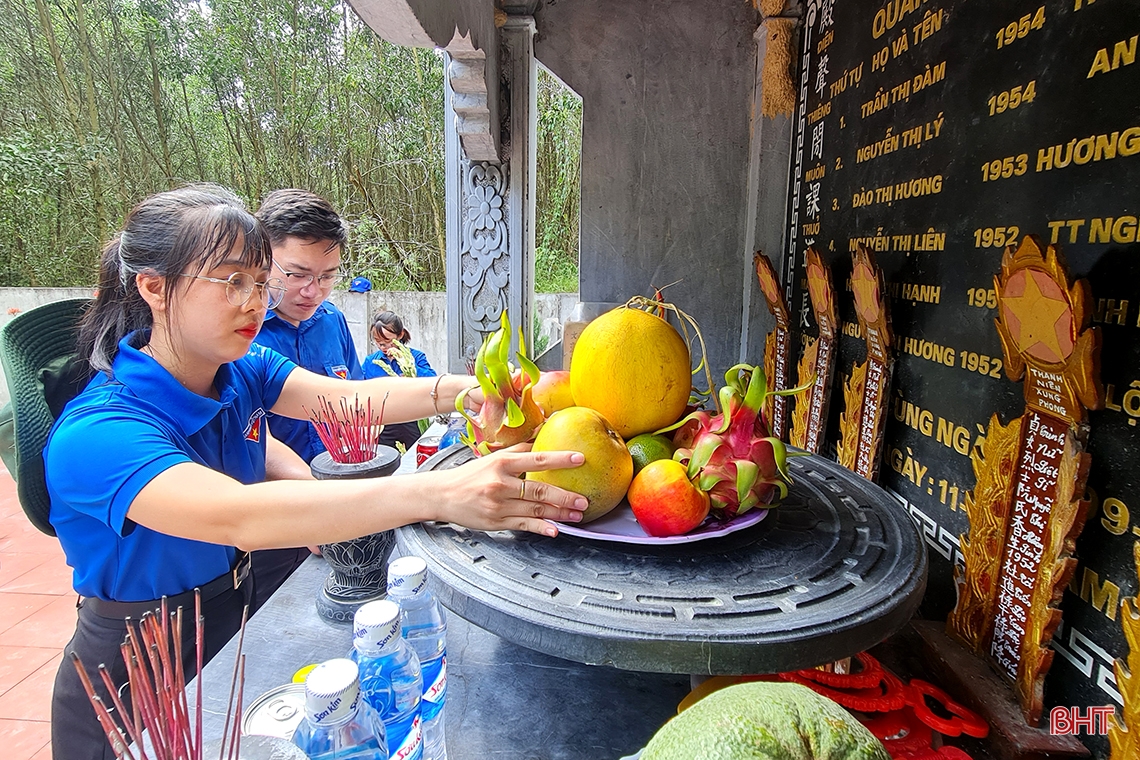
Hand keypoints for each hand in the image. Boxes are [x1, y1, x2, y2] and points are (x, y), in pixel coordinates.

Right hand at [429, 443, 587, 536]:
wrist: (441, 495)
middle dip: (565, 496)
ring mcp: (498, 505)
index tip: (580, 459)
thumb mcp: (492, 458)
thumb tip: (544, 433)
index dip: (560, 459)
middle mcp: (500, 484)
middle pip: (539, 489)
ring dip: (559, 513)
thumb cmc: (470, 475)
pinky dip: (541, 528)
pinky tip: (555, 530)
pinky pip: (523, 525)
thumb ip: (518, 449)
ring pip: (535, 509)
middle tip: (584, 499)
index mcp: (501, 464)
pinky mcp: (496, 522)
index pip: (536, 459)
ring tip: (577, 514)